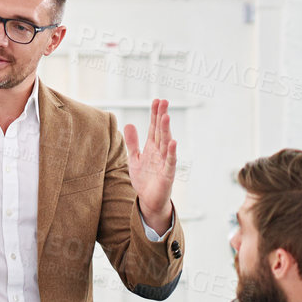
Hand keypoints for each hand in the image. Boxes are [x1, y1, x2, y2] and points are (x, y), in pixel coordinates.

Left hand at [124, 98, 175, 232]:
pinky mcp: (167, 174)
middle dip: (162, 117)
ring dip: (166, 130)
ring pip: (166, 143)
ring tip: (166, 116)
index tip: (157, 100)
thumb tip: (128, 124)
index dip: (155, 114)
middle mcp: (160, 152)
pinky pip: (170, 161)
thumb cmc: (144, 179)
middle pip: (161, 131)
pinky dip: (172, 152)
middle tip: (164, 101)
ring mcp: (165, 162)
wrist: (149, 201)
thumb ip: (132, 142)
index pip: (153, 127)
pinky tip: (173, 142)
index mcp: (151, 147)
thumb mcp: (134, 159)